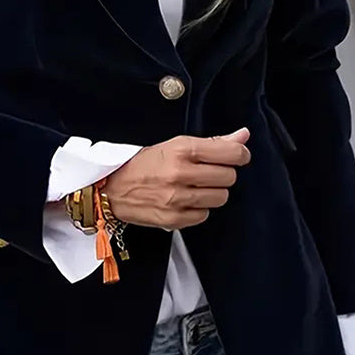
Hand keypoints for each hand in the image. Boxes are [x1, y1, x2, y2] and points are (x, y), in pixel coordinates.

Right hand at [104, 129, 250, 229]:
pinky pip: (205, 215)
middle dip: (223, 174)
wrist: (111, 189)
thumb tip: (243, 135)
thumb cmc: (142, 164)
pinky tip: (186, 200)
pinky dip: (199, 209)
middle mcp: (181, 173)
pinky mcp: (175, 219)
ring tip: (196, 186)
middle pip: (229, 177)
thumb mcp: (174, 145)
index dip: (240, 154)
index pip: (231, 153)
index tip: (237, 156)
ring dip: (213, 192)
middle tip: (208, 172)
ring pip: (221, 197)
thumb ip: (212, 142)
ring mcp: (178, 198)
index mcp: (182, 150)